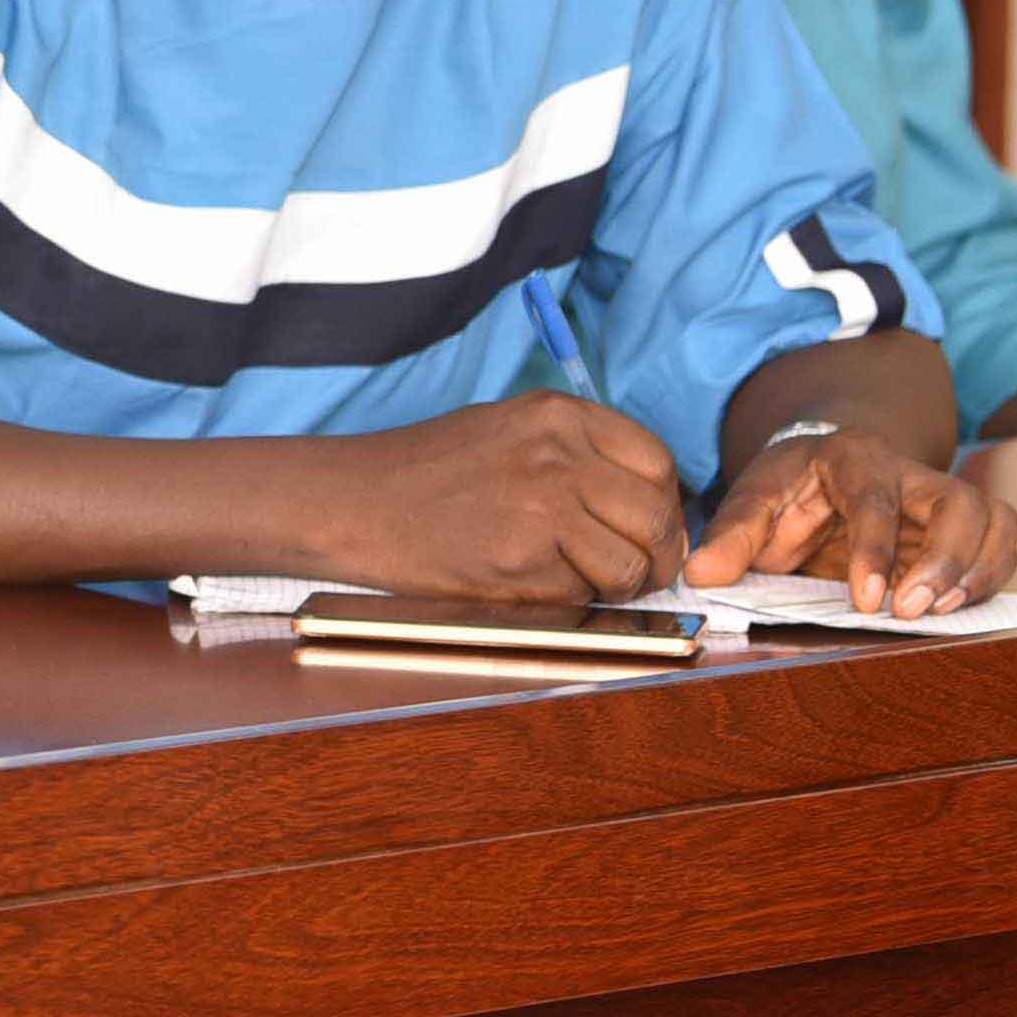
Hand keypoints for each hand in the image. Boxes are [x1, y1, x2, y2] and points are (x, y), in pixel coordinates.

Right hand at [319, 391, 692, 599]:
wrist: (351, 502)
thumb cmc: (426, 469)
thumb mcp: (509, 427)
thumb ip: (579, 452)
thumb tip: (649, 501)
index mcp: (559, 415)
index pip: (658, 464)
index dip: (665, 506)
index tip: (651, 530)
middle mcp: (558, 456)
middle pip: (656, 519)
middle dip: (655, 556)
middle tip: (636, 572)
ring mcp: (540, 510)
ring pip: (629, 567)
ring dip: (614, 586)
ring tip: (576, 579)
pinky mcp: (518, 564)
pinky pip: (580, 596)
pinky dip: (565, 601)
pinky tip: (525, 581)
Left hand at [687, 426, 1016, 616]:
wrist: (818, 473)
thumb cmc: (788, 488)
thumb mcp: (750, 502)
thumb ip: (729, 536)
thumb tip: (702, 574)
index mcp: (854, 458)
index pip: (876, 500)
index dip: (876, 550)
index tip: (867, 600)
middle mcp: (910, 473)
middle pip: (958, 502)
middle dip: (946, 559)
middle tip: (912, 609)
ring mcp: (942, 499)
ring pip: (993, 518)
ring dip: (979, 569)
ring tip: (942, 611)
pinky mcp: (963, 527)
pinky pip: (1001, 542)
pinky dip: (991, 576)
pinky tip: (958, 607)